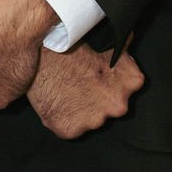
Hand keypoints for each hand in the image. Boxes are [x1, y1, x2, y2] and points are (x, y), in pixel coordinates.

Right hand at [28, 44, 144, 138]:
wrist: (40, 56)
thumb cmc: (71, 49)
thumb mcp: (105, 45)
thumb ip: (122, 54)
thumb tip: (129, 41)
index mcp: (130, 83)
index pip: (131, 87)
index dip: (115, 82)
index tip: (104, 76)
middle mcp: (117, 106)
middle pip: (112, 107)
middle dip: (101, 99)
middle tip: (83, 83)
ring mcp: (95, 121)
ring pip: (92, 120)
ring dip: (83, 110)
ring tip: (70, 90)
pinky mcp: (71, 130)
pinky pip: (72, 128)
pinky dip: (65, 118)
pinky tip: (60, 100)